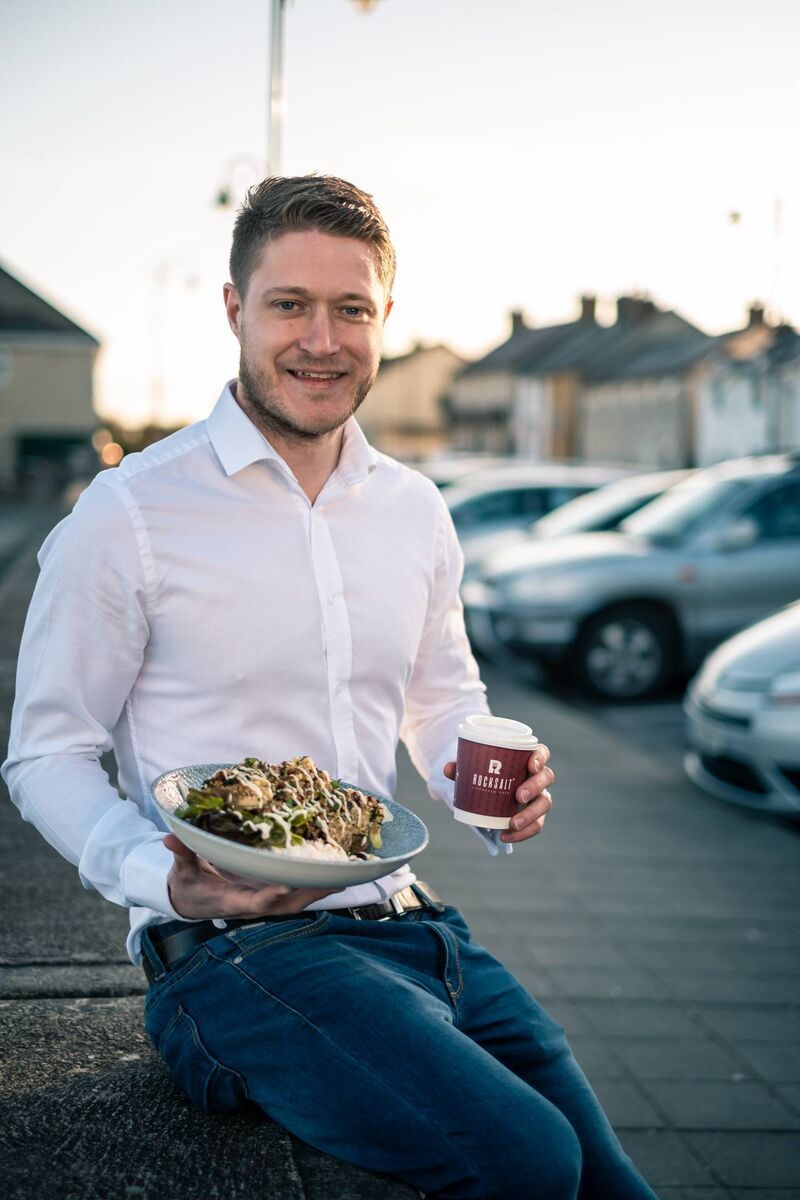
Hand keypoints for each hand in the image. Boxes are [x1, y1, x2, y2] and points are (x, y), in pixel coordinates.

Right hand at [164, 834, 343, 919]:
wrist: (190, 900)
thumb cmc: (187, 883)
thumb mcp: (181, 870)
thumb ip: (181, 854)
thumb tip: (170, 838)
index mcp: (230, 901)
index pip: (252, 902)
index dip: (268, 897)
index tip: (284, 888)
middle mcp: (251, 904)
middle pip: (284, 905)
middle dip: (308, 894)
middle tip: (332, 881)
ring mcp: (262, 901)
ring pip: (295, 902)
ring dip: (318, 892)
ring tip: (344, 877)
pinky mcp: (269, 896)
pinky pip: (295, 894)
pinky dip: (314, 886)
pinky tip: (334, 875)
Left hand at [443, 743, 553, 845]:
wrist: (489, 790)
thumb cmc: (485, 773)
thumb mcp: (474, 768)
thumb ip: (462, 767)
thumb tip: (448, 769)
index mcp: (526, 758)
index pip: (542, 752)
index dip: (540, 757)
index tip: (531, 764)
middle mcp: (537, 776)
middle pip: (547, 777)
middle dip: (535, 786)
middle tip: (518, 796)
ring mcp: (539, 796)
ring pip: (545, 803)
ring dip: (531, 814)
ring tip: (512, 823)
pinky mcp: (535, 815)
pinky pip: (536, 825)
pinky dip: (522, 834)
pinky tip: (505, 836)